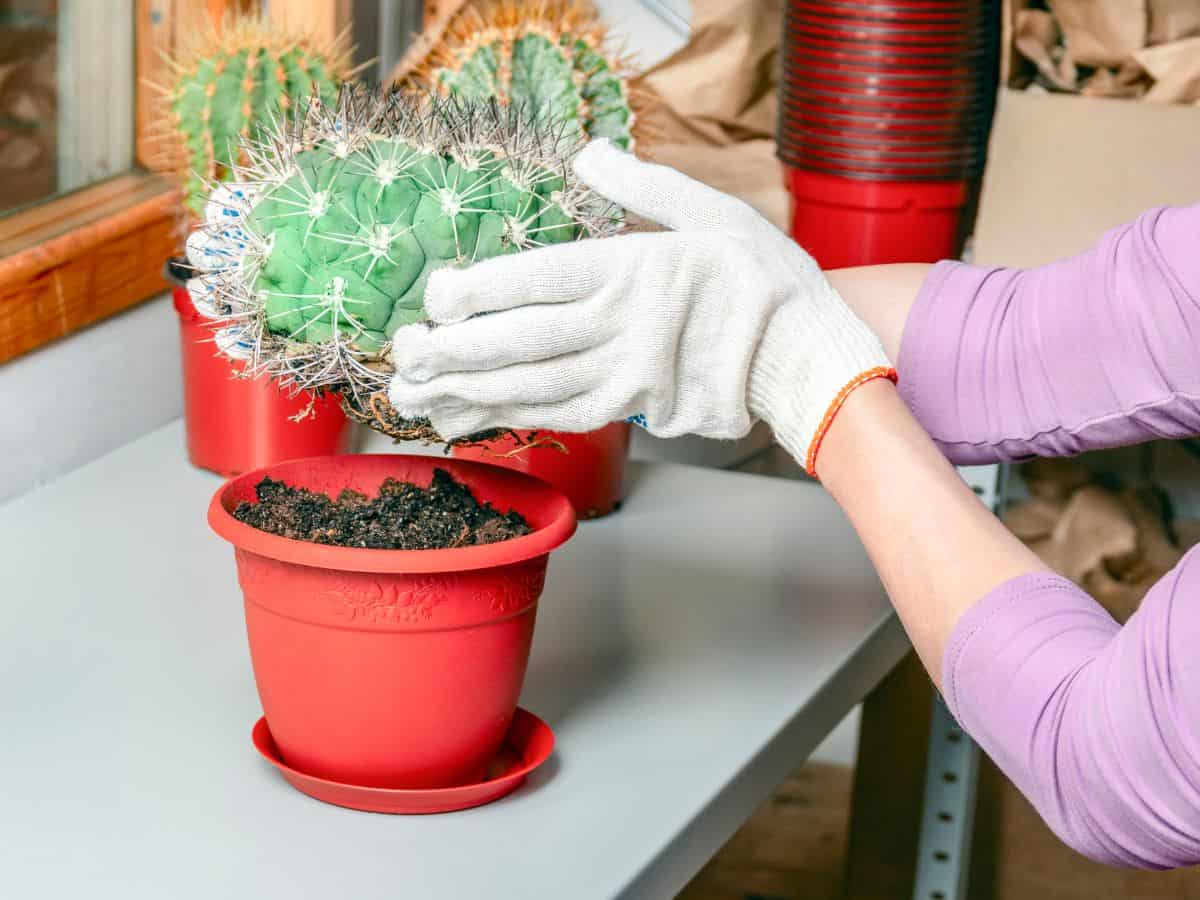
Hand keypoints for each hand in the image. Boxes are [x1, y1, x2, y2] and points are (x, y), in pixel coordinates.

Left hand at [388, 139, 893, 473]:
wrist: (809, 355)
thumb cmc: (766, 279)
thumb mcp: (714, 212)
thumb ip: (645, 186)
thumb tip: (589, 152)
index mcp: (636, 270)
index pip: (541, 280)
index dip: (480, 292)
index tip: (435, 298)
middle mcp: (624, 326)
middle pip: (524, 341)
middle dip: (455, 353)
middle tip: (401, 356)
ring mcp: (627, 376)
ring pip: (533, 388)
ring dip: (467, 394)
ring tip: (413, 396)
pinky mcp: (633, 410)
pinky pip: (560, 416)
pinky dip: (508, 419)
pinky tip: (465, 419)